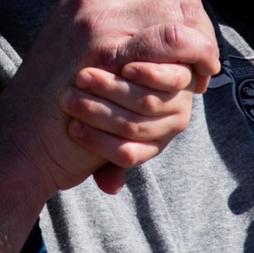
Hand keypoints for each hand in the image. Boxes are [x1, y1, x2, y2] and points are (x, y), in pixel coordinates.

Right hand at [0, 0, 243, 200]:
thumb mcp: (83, 50)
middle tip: (204, 69)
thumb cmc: (58, 108)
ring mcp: (97, 16)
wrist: (18, 141)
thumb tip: (177, 26)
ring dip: (202, 49)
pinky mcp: (107, 49)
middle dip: (204, 30)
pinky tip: (191, 86)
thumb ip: (121, 27)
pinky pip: (175, 41)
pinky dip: (193, 62)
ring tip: (199, 80)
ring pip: (183, 13)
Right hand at [60, 60, 193, 195]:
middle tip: (67, 98)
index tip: (71, 128)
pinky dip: (147, 74)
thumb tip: (109, 188)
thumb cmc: (125, 97)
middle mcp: (170, 127)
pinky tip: (125, 68)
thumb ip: (107, 150)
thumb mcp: (116, 126)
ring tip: (83, 77)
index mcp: (153, 145)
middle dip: (96, 112)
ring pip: (146, 102)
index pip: (126, 154)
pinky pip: (171, 80)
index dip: (97, 142)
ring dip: (113, 89)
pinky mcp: (185, 77)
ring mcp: (180, 102)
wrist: (164, 64)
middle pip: (132, 126)